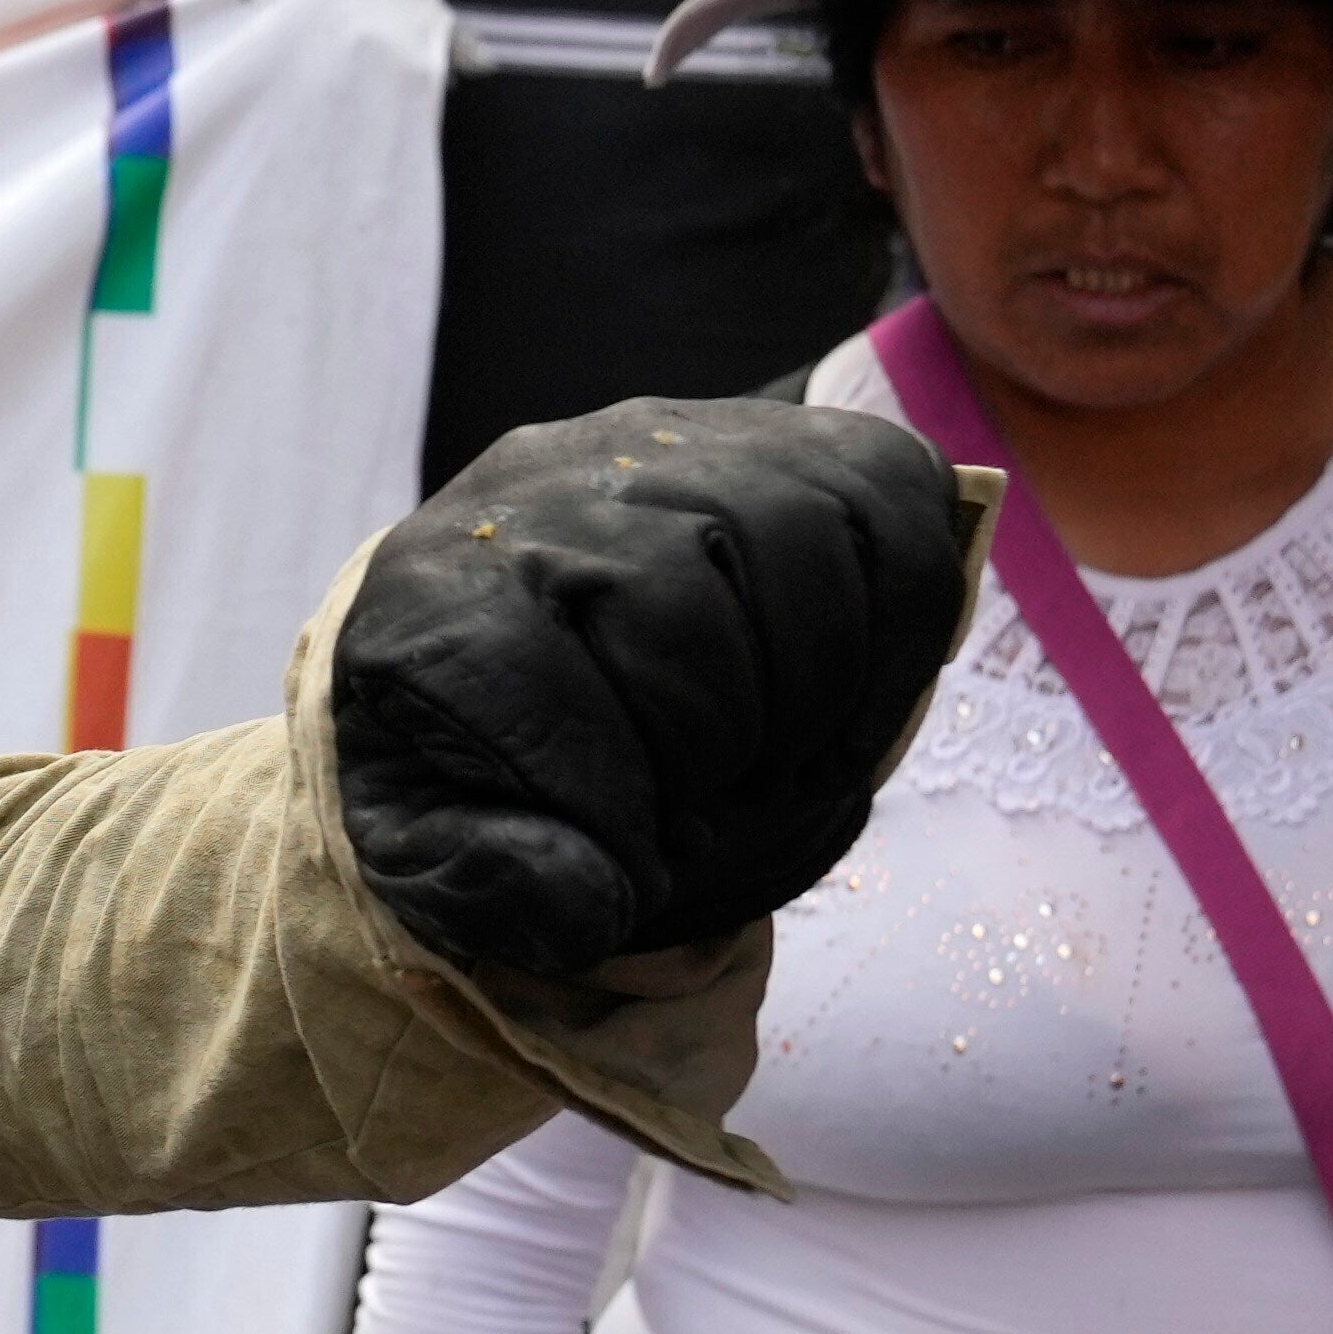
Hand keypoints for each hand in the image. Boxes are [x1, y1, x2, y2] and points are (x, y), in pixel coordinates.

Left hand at [329, 401, 981, 981]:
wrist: (545, 635)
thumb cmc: (489, 752)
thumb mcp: (440, 841)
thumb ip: (482, 880)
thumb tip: (582, 891)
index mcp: (435, 594)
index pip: (519, 674)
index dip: (601, 799)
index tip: (627, 854)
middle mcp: (545, 485)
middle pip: (673, 602)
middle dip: (712, 746)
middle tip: (705, 811)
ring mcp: (678, 443)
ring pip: (790, 541)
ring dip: (805, 694)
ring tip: (771, 767)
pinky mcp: (797, 443)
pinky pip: (891, 517)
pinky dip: (896, 639)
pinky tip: (844, 719)